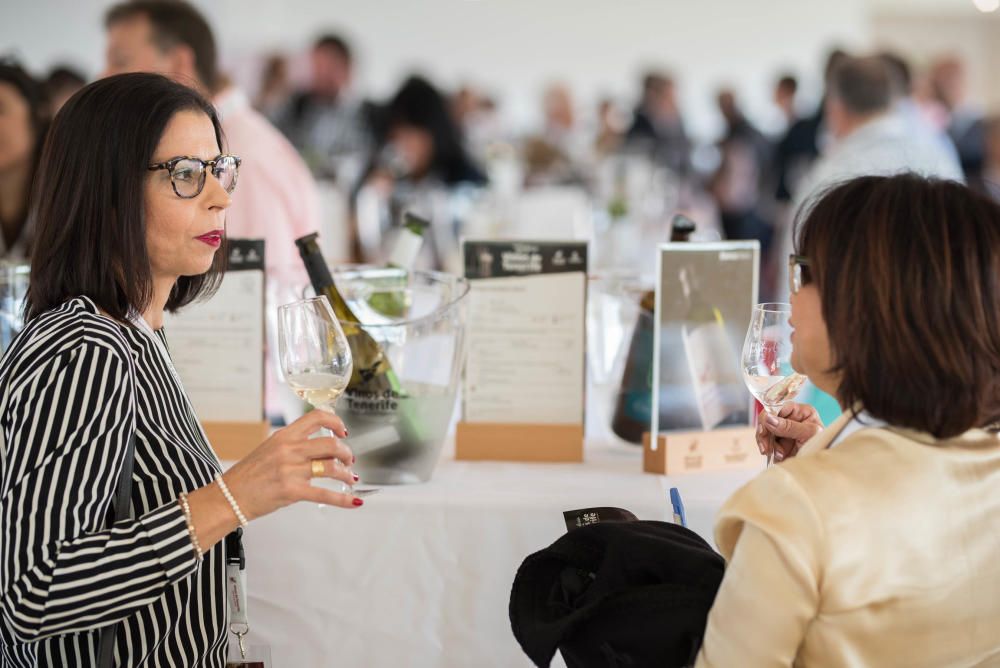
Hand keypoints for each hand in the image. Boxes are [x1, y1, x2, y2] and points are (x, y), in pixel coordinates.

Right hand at [222, 410, 358, 519]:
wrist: (229, 497)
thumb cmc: (247, 476)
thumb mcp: (269, 449)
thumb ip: (292, 445)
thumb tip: (317, 448)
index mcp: (284, 436)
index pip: (317, 417)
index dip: (336, 422)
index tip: (343, 431)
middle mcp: (289, 450)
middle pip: (331, 444)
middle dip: (346, 453)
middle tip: (349, 460)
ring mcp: (291, 470)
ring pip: (332, 467)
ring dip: (346, 474)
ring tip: (350, 478)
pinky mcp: (292, 491)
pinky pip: (325, 494)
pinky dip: (343, 499)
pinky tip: (354, 501)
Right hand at [756, 402, 822, 462]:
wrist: (822, 468)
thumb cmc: (822, 447)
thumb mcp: (809, 434)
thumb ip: (789, 426)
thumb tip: (769, 419)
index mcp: (801, 412)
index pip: (780, 406)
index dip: (769, 415)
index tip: (765, 427)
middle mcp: (790, 419)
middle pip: (768, 418)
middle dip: (765, 432)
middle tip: (765, 445)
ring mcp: (783, 431)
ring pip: (764, 431)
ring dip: (766, 443)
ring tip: (776, 454)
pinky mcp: (778, 443)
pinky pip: (765, 442)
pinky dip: (768, 449)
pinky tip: (777, 456)